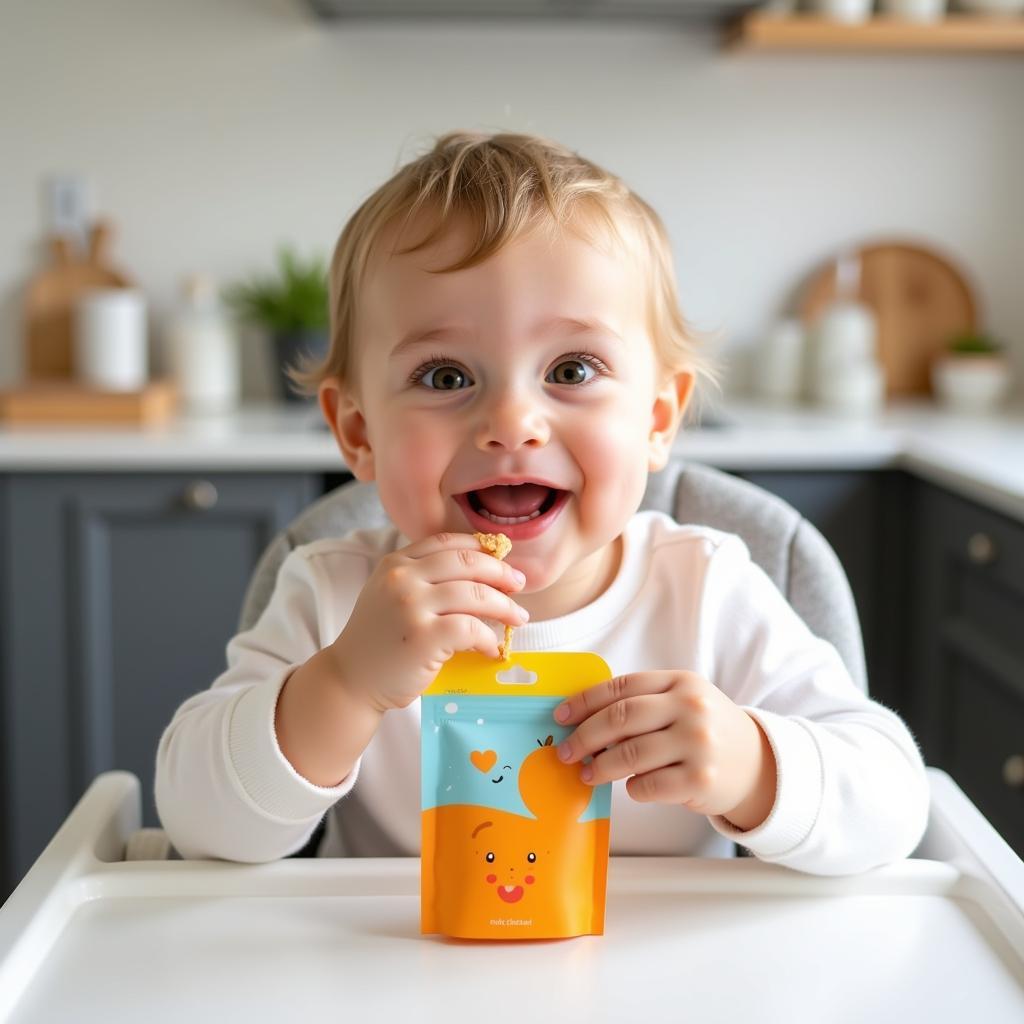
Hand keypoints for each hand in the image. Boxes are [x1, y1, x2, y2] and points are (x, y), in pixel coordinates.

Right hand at [329, 532, 528, 713]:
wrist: (351, 679)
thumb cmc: (380, 639)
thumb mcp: (390, 594)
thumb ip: (422, 577)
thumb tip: (483, 568)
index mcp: (395, 562)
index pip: (448, 542)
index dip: (481, 549)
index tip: (502, 560)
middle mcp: (402, 578)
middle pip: (468, 562)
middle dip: (501, 572)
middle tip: (518, 585)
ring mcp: (412, 607)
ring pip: (476, 594)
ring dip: (505, 607)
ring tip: (518, 618)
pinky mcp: (424, 638)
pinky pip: (472, 630)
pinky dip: (489, 638)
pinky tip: (492, 648)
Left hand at [552, 671, 776, 830]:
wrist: (758, 764)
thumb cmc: (706, 731)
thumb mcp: (684, 702)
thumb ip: (643, 704)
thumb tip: (582, 721)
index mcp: (681, 682)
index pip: (621, 687)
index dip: (585, 701)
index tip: (560, 716)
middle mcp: (690, 707)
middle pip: (620, 718)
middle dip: (584, 736)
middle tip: (566, 752)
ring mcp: (697, 743)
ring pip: (629, 755)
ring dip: (600, 767)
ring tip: (588, 774)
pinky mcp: (700, 780)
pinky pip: (647, 786)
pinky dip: (632, 788)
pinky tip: (632, 787)